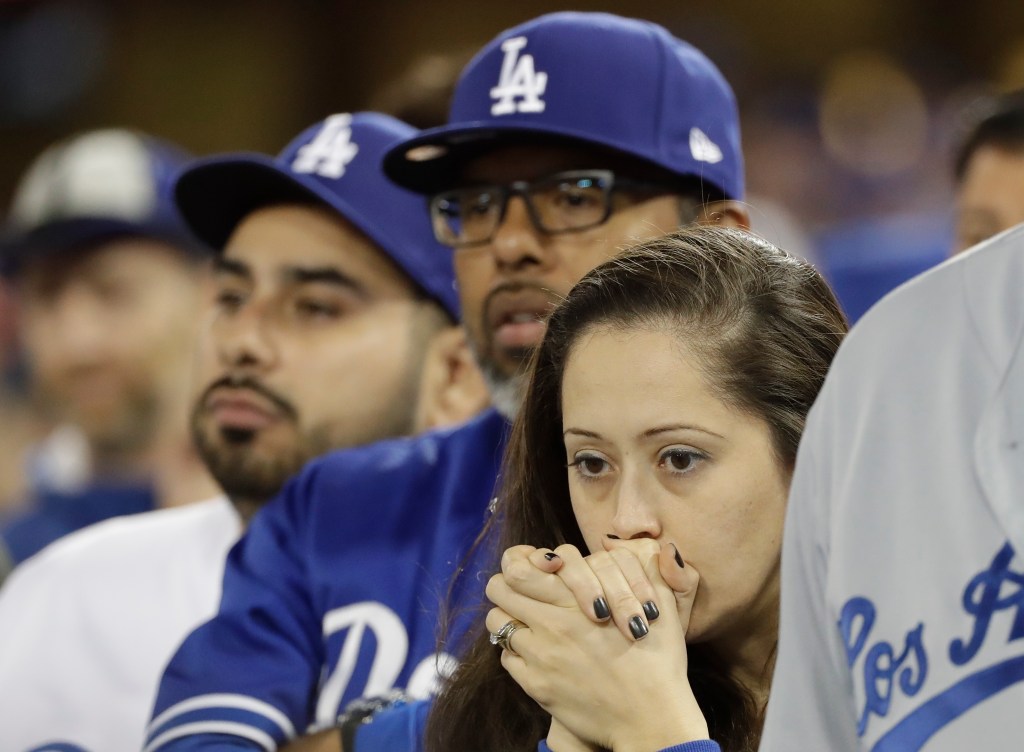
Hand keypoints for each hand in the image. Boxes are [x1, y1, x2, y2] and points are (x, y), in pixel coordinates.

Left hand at [486, 539, 708, 751]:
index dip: (520, 562)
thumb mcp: (660, 606)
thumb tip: (630, 545)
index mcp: (577, 600)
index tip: (533, 567)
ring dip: (510, 617)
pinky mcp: (536, 685)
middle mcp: (552, 624)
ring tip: (527, 621)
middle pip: (498, 588)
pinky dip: (517, 651)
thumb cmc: (659, 662)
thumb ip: (642, 569)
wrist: (651, 720)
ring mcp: (540, 656)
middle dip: (507, 584)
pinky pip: (507, 657)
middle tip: (520, 590)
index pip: (518, 567)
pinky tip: (537, 652)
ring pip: (498, 622)